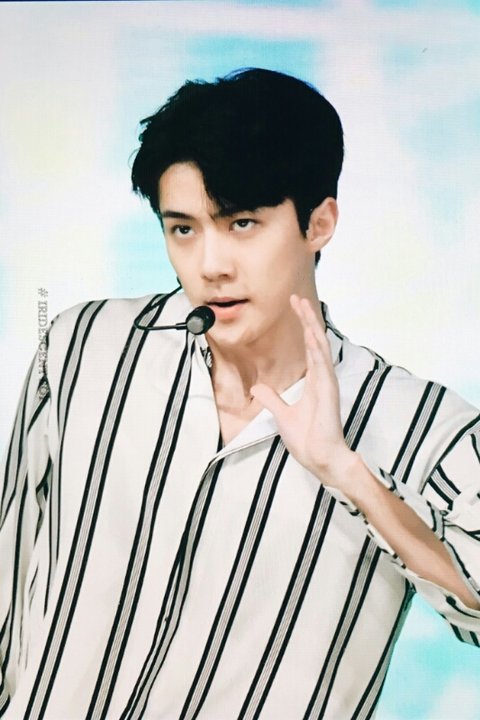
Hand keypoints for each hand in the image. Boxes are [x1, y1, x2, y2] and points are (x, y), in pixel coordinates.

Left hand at [251, 295, 354, 487]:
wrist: (320, 458)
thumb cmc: (307, 439)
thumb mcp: (282, 414)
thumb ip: (272, 398)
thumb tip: (258, 387)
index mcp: (314, 381)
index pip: (308, 347)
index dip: (302, 326)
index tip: (295, 308)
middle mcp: (322, 377)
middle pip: (315, 340)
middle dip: (307, 318)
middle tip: (297, 298)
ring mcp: (327, 383)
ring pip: (320, 346)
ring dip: (312, 326)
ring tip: (304, 306)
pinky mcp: (329, 391)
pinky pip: (323, 364)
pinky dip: (318, 347)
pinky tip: (313, 332)